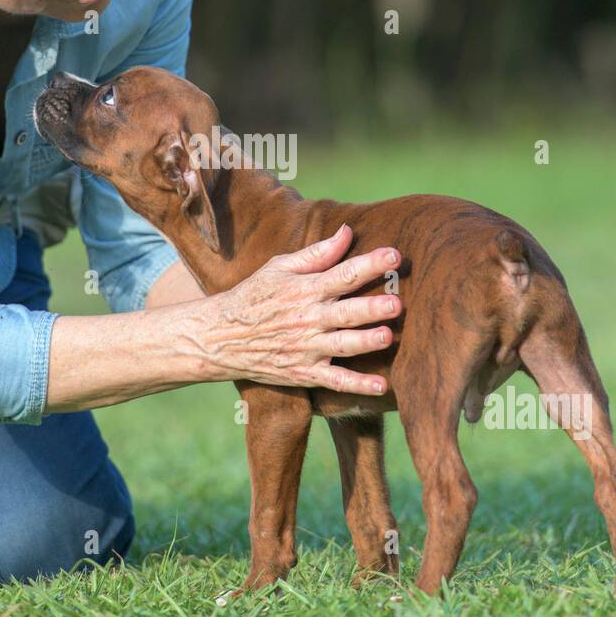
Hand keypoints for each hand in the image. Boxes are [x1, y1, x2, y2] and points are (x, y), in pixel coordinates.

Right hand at [193, 224, 400, 394]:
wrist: (219, 336)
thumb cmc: (253, 295)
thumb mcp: (279, 267)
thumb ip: (317, 253)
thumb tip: (348, 231)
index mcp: (305, 289)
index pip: (343, 274)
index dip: (369, 264)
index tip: (395, 254)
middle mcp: (308, 318)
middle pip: (345, 312)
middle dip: (370, 307)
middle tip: (396, 303)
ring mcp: (307, 348)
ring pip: (342, 345)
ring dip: (365, 341)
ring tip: (387, 337)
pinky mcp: (304, 372)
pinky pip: (334, 381)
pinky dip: (357, 385)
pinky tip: (381, 386)